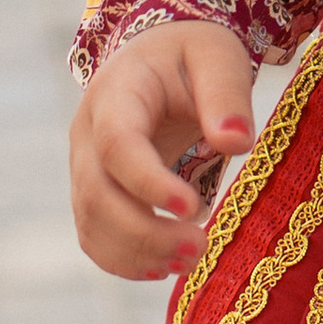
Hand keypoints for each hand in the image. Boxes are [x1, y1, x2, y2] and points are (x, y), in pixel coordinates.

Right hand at [69, 20, 258, 280]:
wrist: (160, 58)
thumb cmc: (193, 54)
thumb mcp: (218, 56)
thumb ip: (226, 95)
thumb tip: (237, 143)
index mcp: (116, 92)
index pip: (117, 143)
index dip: (148, 181)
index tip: (192, 206)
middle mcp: (88, 132)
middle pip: (97, 192)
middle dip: (144, 231)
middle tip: (199, 248)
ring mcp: (85, 165)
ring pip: (91, 221)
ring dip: (136, 252)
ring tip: (191, 261)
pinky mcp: (94, 191)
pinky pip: (94, 234)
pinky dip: (122, 260)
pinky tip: (163, 269)